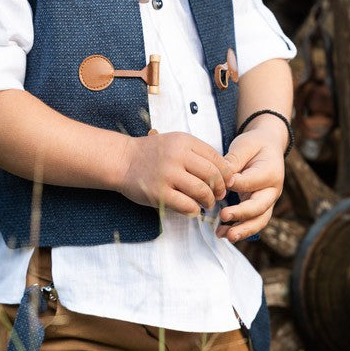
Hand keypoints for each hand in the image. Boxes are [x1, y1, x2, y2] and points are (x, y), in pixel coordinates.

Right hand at [119, 132, 234, 215]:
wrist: (122, 160)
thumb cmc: (152, 153)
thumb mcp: (175, 142)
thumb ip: (198, 154)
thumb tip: (227, 173)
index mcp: (184, 141)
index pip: (216, 158)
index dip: (226, 173)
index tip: (227, 182)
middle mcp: (177, 156)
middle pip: (212, 175)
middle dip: (220, 188)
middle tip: (219, 195)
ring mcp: (167, 175)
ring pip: (201, 191)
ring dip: (208, 200)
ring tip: (206, 203)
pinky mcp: (159, 193)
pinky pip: (186, 205)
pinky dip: (194, 210)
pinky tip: (193, 208)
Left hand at [215, 126, 284, 242]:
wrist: (268, 147)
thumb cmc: (254, 145)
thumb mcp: (244, 145)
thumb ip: (234, 161)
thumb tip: (223, 178)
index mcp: (271, 172)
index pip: (252, 181)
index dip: (235, 184)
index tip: (219, 183)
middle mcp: (272, 190)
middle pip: (260, 207)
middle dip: (242, 214)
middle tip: (223, 216)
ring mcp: (267, 201)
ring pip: (259, 220)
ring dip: (243, 230)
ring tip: (226, 236)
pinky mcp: (260, 208)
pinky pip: (253, 222)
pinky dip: (241, 230)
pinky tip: (224, 234)